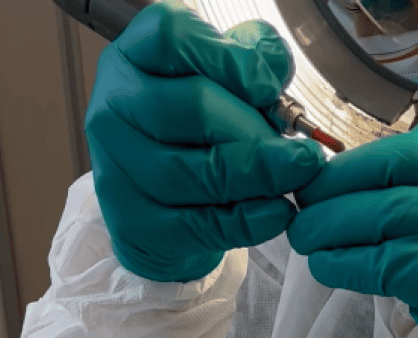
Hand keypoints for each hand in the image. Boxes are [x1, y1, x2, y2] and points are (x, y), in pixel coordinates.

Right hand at [84, 1, 324, 282]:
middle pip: (194, 107)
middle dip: (258, 132)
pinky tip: (278, 213)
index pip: (171, 35)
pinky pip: (201, 223)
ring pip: (198, 171)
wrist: (159, 215)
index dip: (229, 58)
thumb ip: (249, 59)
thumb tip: (272, 67)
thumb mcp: (220, 83)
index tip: (268, 88)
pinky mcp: (133, 222)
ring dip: (260, 177)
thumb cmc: (194, 137)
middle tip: (302, 153)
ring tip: (296, 178)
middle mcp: (114, 106)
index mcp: (133, 57)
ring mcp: (117, 168)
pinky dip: (249, 220)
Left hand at [287, 117, 417, 337]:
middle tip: (304, 202)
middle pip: (401, 168)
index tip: (336, 173)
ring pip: (384, 212)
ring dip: (329, 223)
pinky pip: (380, 260)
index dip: (373, 154)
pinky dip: (342, 261)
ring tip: (303, 236)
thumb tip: (358, 182)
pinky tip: (324, 267)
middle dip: (340, 183)